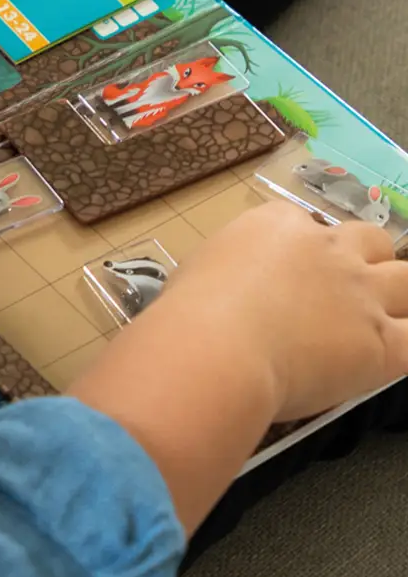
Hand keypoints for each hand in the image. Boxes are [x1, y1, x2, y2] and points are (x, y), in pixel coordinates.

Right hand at [150, 199, 407, 420]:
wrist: (216, 347)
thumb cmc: (190, 310)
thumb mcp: (200, 268)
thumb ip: (231, 271)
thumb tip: (233, 292)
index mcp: (278, 225)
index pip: (305, 224)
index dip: (302, 250)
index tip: (287, 274)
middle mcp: (327, 250)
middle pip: (370, 241)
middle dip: (366, 259)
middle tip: (346, 291)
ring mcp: (359, 294)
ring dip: (399, 294)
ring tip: (383, 317)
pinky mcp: (380, 343)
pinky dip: (406, 343)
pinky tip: (394, 352)